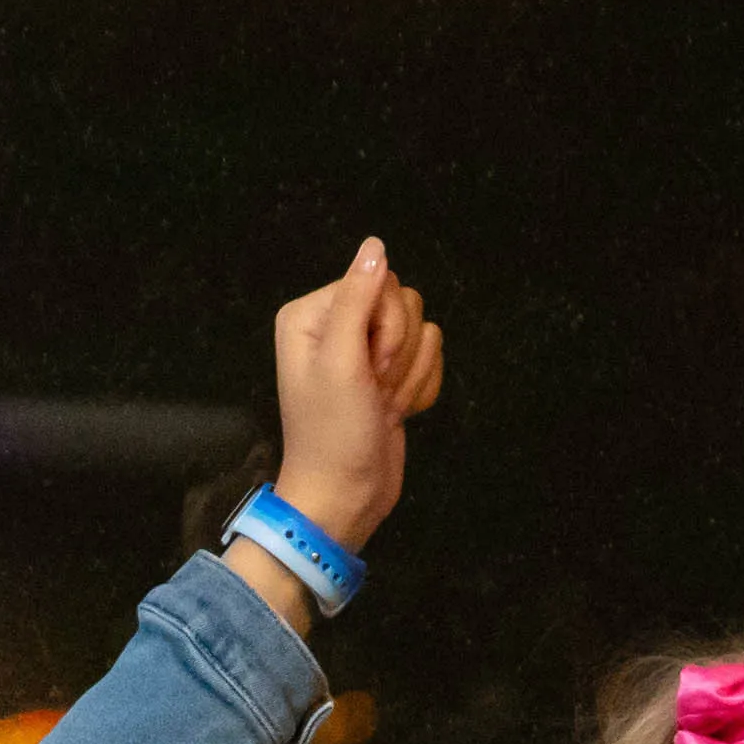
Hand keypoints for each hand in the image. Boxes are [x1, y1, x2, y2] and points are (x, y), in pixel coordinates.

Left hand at [267, 236, 445, 557]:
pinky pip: (430, 358)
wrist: (346, 498)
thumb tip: (376, 245)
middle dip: (397, 353)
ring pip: (422, 331)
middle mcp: (338, 325)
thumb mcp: (341, 361)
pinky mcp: (391, 376)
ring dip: (409, 376)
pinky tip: (395, 413)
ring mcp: (367, 352)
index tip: (365, 368)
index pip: (377, 282)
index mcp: (313, 313)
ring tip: (382, 405)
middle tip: (372, 389)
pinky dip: (419, 390)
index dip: (383, 326)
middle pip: (403, 302)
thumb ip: (359, 298)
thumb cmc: (334, 435)